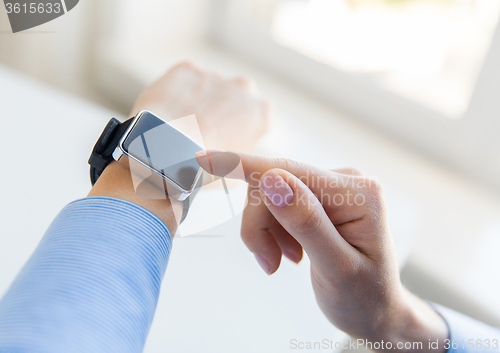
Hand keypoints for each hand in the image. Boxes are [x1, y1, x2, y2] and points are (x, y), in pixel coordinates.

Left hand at [89, 62, 271, 232]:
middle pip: (235, 98)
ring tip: (181, 127)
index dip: (240, 133)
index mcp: (261, 113)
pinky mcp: (186, 70)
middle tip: (203, 134)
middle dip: (223, 111)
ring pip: (208, 88)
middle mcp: (244, 88)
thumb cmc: (203, 169)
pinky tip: (168, 114)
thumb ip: (246, 156)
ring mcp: (214, 76)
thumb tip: (240, 156)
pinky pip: (184, 81)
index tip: (224, 143)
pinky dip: (177, 93)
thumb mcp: (237, 173)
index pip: (256, 120)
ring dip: (199, 102)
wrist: (166, 154)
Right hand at [195, 151, 448, 351]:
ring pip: (271, 196)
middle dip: (261, 225)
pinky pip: (278, 204)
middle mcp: (346, 181)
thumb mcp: (337, 267)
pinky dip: (274, 230)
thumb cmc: (365, 296)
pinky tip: (290, 252)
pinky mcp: (320, 199)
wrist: (376, 310)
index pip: (288, 170)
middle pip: (274, 185)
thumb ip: (305, 222)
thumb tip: (270, 180)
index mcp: (358, 193)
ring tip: (282, 261)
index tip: (204, 158)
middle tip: (267, 262)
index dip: (241, 164)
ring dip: (267, 231)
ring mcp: (333, 188)